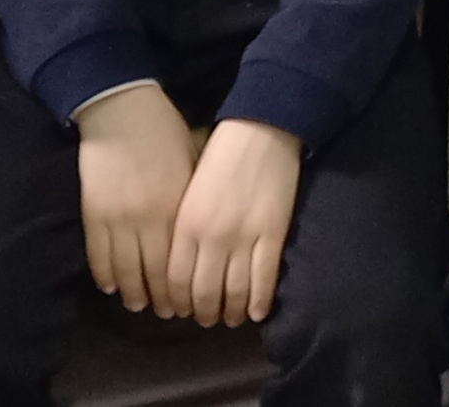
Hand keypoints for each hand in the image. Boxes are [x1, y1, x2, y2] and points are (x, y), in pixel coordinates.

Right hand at [77, 83, 195, 315]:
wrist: (121, 108)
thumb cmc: (163, 130)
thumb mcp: (190, 162)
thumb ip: (191, 199)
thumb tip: (198, 233)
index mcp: (176, 205)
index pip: (179, 262)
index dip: (181, 288)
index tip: (186, 303)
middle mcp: (147, 218)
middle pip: (153, 273)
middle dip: (160, 298)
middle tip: (165, 313)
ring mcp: (116, 218)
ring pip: (124, 272)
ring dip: (132, 293)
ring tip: (139, 305)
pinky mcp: (92, 213)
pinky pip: (97, 256)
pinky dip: (104, 276)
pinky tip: (112, 288)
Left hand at [165, 118, 301, 327]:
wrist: (260, 127)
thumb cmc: (220, 155)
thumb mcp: (189, 191)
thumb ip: (183, 229)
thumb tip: (180, 267)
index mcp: (186, 224)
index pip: (176, 281)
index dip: (178, 302)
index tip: (182, 310)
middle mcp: (211, 237)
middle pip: (203, 293)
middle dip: (204, 313)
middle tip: (207, 319)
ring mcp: (244, 237)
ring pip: (234, 292)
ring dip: (231, 313)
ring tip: (231, 319)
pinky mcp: (273, 234)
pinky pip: (264, 280)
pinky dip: (260, 302)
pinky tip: (257, 312)